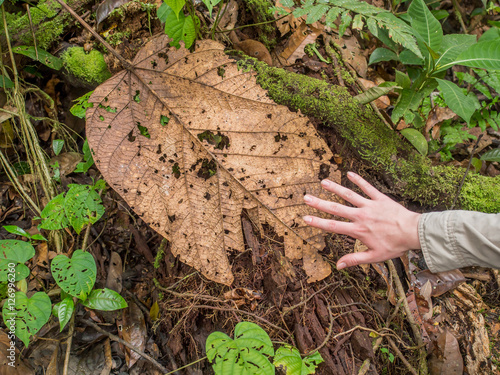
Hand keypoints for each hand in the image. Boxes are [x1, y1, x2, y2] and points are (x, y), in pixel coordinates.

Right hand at [303, 172, 420, 269]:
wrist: (414, 232)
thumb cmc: (395, 245)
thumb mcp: (374, 257)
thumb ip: (355, 259)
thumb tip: (338, 265)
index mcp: (358, 230)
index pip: (333, 226)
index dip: (318, 222)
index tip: (305, 218)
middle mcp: (361, 216)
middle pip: (336, 208)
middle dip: (319, 203)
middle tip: (306, 197)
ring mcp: (370, 205)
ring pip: (349, 195)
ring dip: (335, 188)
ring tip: (323, 182)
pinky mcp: (380, 198)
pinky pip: (367, 187)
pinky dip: (358, 180)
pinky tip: (349, 173)